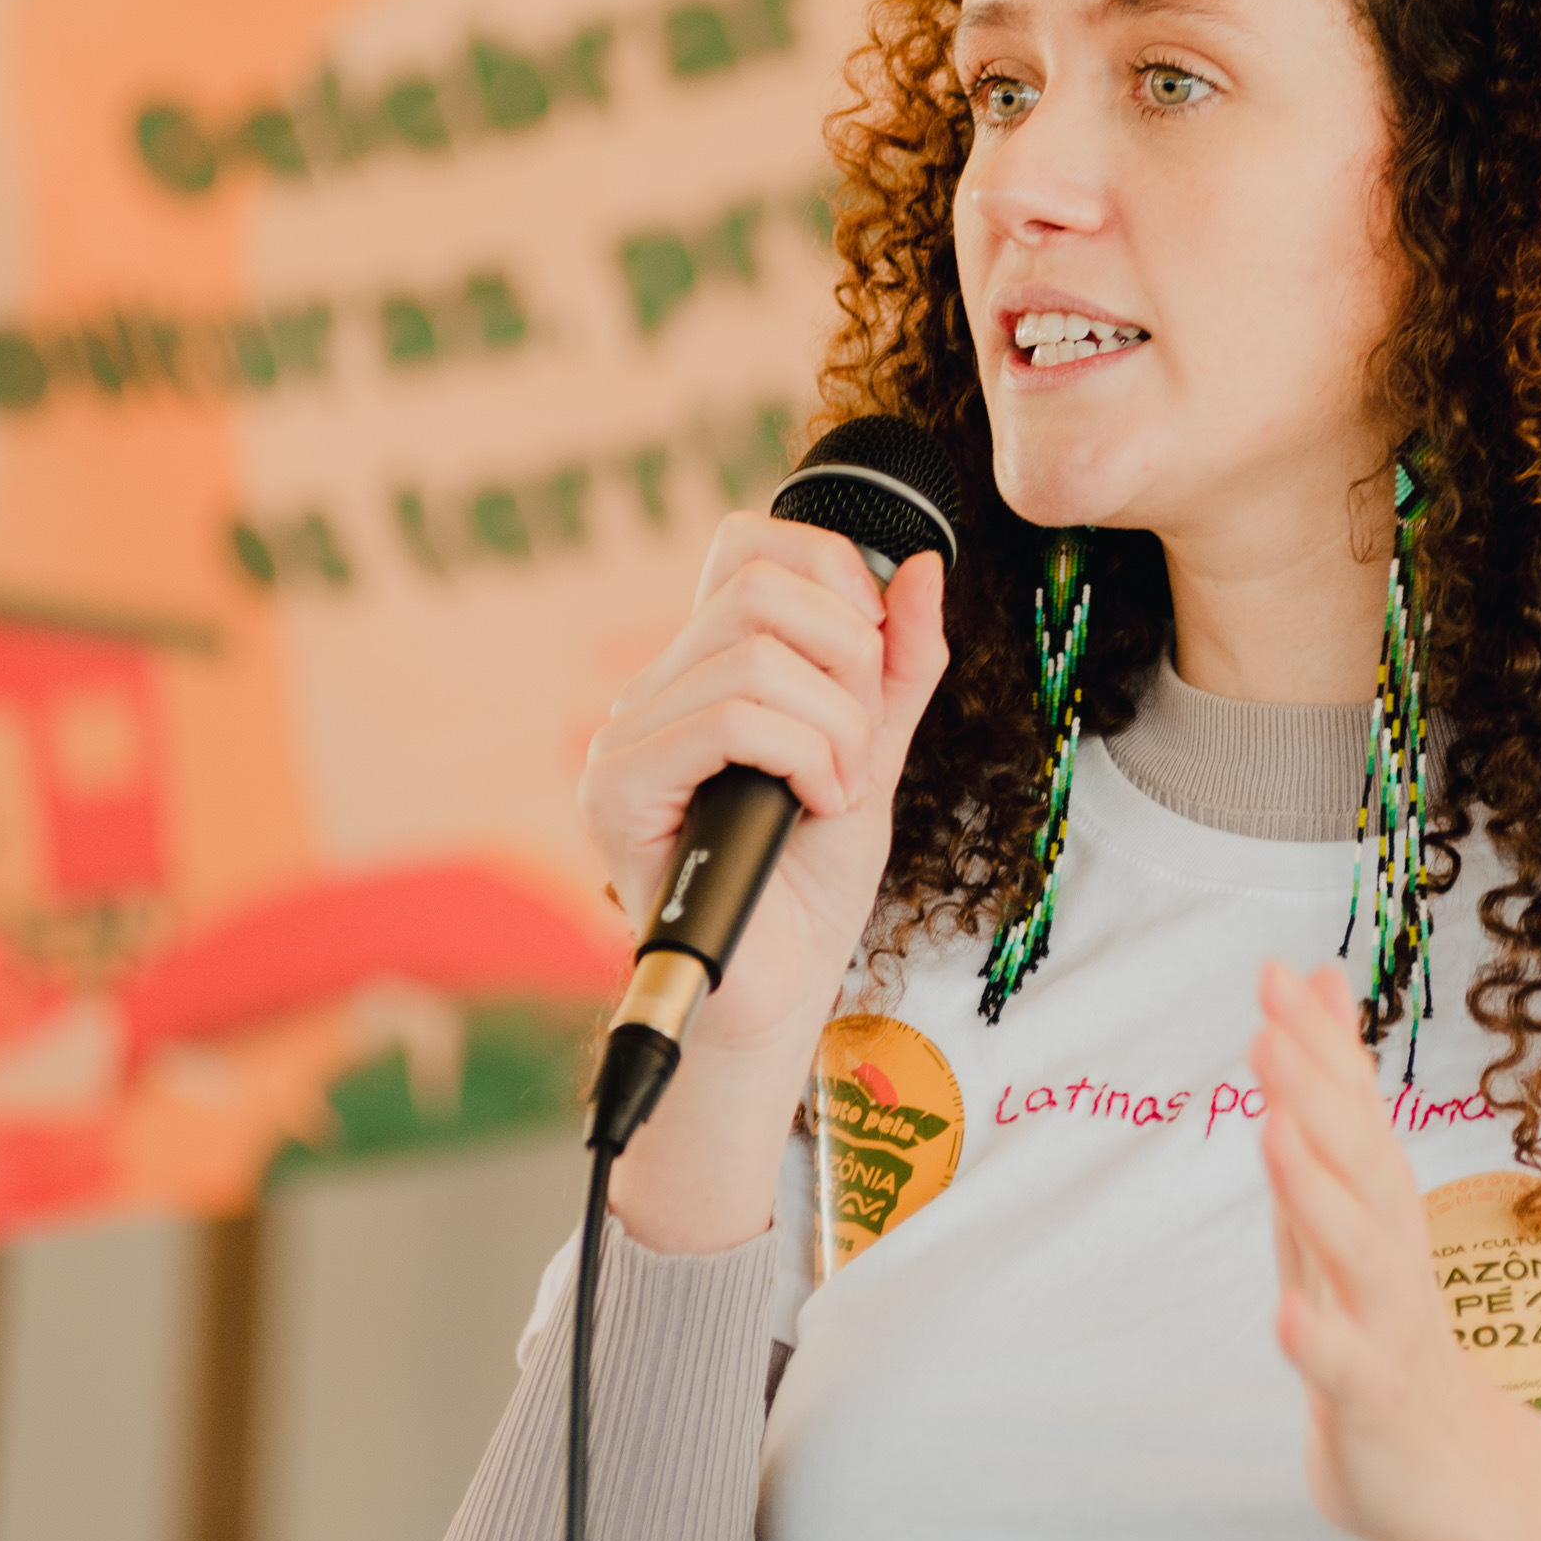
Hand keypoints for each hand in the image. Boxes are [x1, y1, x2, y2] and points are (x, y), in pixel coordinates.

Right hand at [576, 516, 947, 1246]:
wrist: (780, 996)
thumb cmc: (812, 886)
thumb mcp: (876, 754)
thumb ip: (898, 667)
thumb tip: (924, 566)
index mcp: (705, 668)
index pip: (749, 544)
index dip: (832, 571)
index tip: (873, 656)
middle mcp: (653, 691)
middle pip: (764, 588)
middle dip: (851, 660)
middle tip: (860, 745)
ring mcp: (626, 739)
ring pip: (755, 659)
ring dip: (835, 727)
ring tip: (839, 791)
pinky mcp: (617, 791)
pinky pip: (729, 719)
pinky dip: (804, 756)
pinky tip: (814, 806)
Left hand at [1253, 962, 1540, 1540]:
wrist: (1452, 1477)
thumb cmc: (1380, 1330)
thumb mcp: (1347, 1213)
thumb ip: (1328, 1106)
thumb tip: (1316, 989)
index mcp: (1378, 1207)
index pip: (1351, 1112)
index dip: (1318, 1045)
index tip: (1277, 972)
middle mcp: (1390, 1252)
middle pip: (1362, 1163)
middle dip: (1318, 1092)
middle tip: (1272, 1025)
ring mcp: (1387, 1325)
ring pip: (1359, 1252)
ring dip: (1317, 1190)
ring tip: (1275, 1130)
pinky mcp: (1372, 1400)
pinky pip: (1346, 1368)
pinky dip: (1320, 1339)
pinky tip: (1288, 1314)